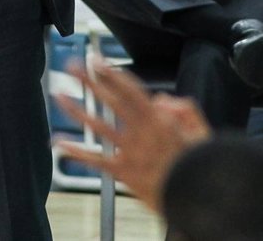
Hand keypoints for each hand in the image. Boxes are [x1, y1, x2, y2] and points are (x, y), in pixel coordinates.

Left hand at [52, 60, 210, 211]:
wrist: (195, 200)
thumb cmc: (199, 169)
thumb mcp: (202, 132)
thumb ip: (185, 109)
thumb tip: (163, 99)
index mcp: (159, 120)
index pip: (130, 89)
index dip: (112, 74)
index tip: (98, 62)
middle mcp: (140, 131)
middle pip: (110, 100)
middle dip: (90, 81)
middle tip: (73, 67)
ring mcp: (129, 151)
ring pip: (97, 124)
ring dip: (76, 109)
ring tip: (60, 96)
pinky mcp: (122, 171)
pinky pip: (95, 158)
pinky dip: (76, 151)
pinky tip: (60, 142)